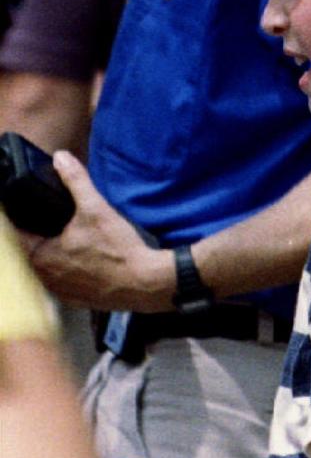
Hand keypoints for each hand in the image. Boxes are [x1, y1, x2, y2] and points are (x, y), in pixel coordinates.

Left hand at [26, 152, 172, 310]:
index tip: (38, 207)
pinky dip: (71, 269)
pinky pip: (64, 280)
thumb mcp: (96, 208)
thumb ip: (75, 180)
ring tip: (78, 238)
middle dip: (45, 233)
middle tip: (63, 220)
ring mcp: (59, 291)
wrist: (144, 283)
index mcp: (40, 255)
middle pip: (34, 249)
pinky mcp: (74, 299)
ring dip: (57, 253)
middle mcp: (44, 277)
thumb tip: (60, 157)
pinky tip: (89, 259)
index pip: (19, 232)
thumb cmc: (118, 249)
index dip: (26, 216)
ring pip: (49, 266)